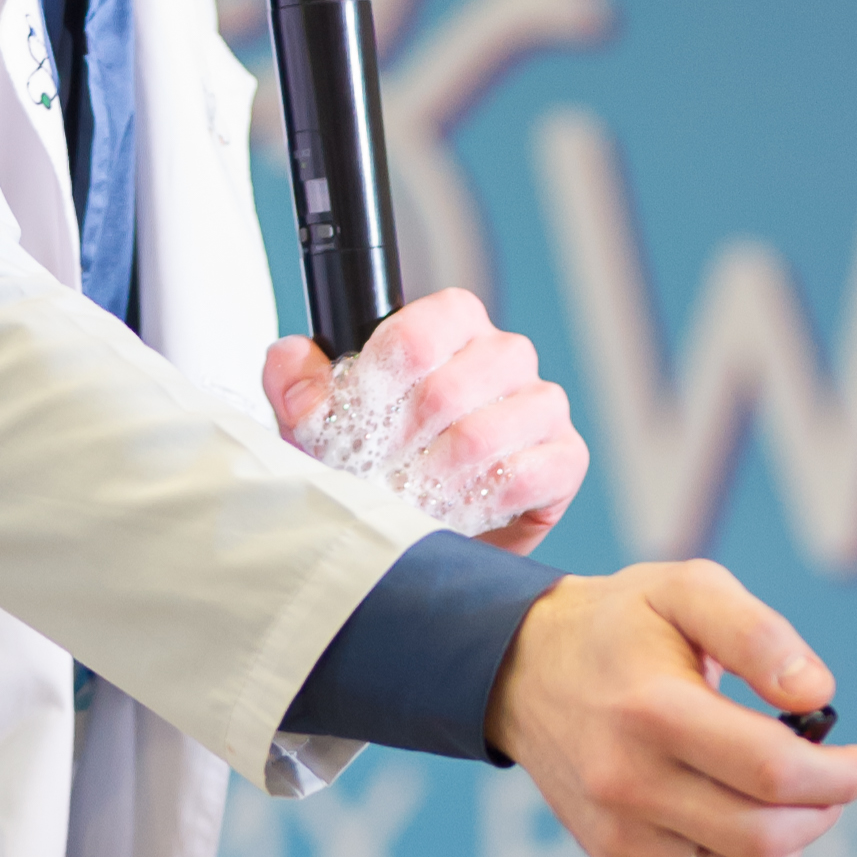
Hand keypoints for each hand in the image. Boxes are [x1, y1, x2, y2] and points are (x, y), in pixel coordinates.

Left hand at [264, 289, 586, 554]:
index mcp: (453, 324)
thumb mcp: (324, 425)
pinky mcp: (565, 457)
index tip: (348, 424)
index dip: (376, 382)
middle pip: (445, 390)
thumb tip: (290, 358)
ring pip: (481, 436)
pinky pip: (524, 475)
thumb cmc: (382, 466)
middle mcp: (504, 355)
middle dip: (395, 447)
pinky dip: (477, 503)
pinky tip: (453, 516)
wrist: (433, 532)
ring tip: (404, 503)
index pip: (418, 332)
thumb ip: (299, 386)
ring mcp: (542, 405)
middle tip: (370, 479)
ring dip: (430, 481)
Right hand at [484, 561, 856, 856]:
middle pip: (765, 836)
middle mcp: (628, 783)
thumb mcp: (688, 589)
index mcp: (653, 711)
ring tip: (796, 803)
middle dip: (826, 809)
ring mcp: (617, 834)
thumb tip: (817, 693)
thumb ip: (759, 632)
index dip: (844, 775)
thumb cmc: (624, 624)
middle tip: (836, 777)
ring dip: (794, 850)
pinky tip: (755, 826)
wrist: (524, 670)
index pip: (773, 771)